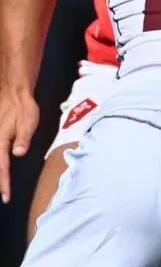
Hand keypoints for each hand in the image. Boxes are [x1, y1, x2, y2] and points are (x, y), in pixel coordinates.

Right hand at [0, 87, 38, 203]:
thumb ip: (23, 138)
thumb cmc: (23, 108)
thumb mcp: (28, 122)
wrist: (14, 94)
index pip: (1, 167)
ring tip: (2, 187)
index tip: (5, 197)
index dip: (4, 183)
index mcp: (0, 141)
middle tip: (3, 196)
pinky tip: (1, 169)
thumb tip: (18, 154)